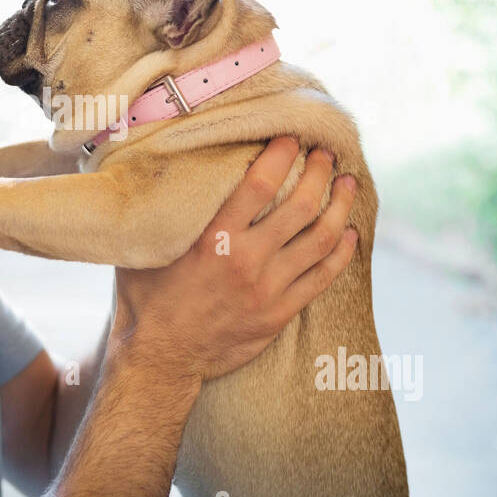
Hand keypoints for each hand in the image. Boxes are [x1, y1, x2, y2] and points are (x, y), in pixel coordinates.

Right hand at [111, 137, 358, 383]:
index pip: (259, 184)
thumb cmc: (147, 299)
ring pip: (320, 239)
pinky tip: (349, 233)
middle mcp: (246, 261)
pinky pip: (322, 278)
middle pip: (299, 206)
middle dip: (318, 172)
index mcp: (214, 239)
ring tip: (346, 183)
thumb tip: (165, 172)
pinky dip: (341, 252)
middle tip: (325, 153)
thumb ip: (163, 213)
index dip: (280, 154)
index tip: (291, 137)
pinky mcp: (279, 314)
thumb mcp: (146, 248)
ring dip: (340, 206)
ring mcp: (267, 289)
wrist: (161, 358)